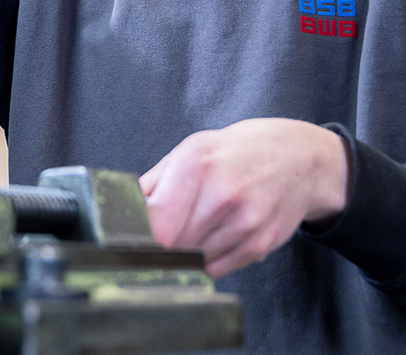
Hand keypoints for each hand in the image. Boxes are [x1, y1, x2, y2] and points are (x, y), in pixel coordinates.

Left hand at [139, 118, 349, 278]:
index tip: (133, 235)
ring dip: (184, 252)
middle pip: (174, 244)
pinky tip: (210, 238)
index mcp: (196, 165)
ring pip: (194, 259)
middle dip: (160, 243)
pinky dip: (206, 260)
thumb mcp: (189, 150)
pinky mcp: (259, 245)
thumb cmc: (232, 152)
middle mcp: (223, 195)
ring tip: (190, 229)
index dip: (140, 234)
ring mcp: (245, 223)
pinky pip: (217, 268)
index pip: (158, 221)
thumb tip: (123, 211)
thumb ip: (154, 183)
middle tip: (158, 234)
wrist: (295, 157)